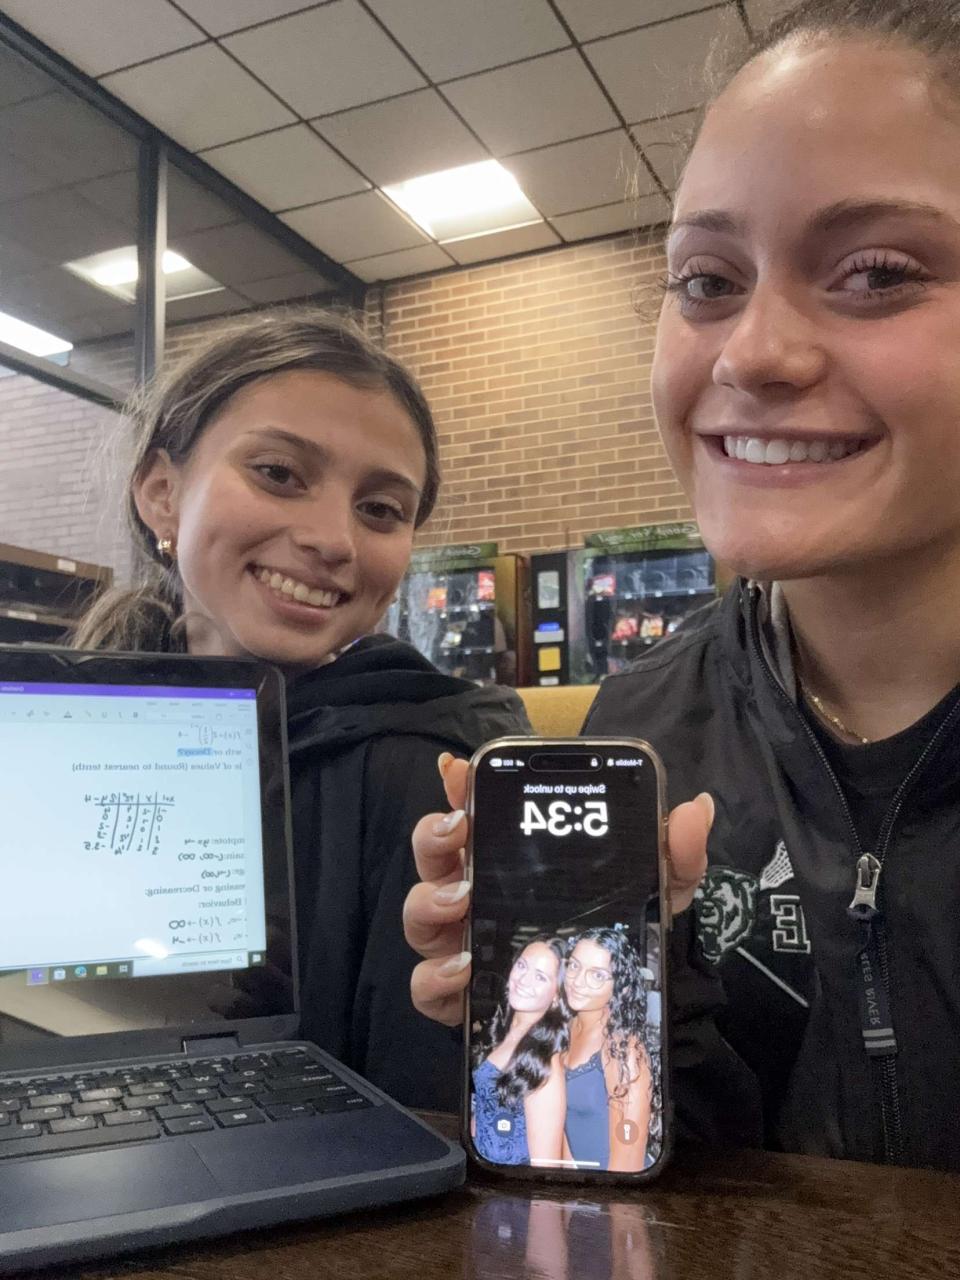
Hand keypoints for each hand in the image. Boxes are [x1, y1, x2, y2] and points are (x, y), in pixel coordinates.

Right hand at [404, 753, 713, 1026]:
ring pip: (419, 913)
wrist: (612, 1016)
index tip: (458, 769)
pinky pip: (426, 985)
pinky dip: (438, 976)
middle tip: (461, 829)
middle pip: (433, 853)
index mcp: (512, 857)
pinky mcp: (457, 999)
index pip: (472, 808)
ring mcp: (460, 943)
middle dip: (435, 834)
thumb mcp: (653, 890)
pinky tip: (466, 967)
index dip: (458, 785)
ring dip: (432, 899)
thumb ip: (675, 852)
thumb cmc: (614, 935)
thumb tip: (696, 808)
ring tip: (464, 899)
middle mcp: (475, 892)